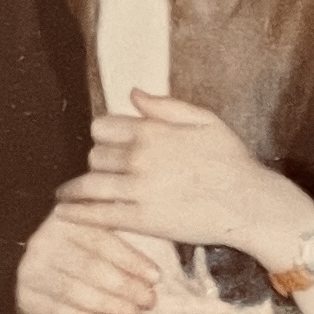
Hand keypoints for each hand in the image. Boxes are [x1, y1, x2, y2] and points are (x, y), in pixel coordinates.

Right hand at [15, 205, 166, 313]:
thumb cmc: (95, 265)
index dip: (131, 259)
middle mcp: (42, 238)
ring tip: (132, 313)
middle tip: (149, 300)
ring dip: (107, 304)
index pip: (101, 238)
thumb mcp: (109, 246)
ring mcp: (29, 266)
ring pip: (73, 288)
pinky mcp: (23, 294)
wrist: (55, 295)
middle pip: (88, 265)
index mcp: (67, 218)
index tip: (157, 277)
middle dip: (123, 285)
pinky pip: (54, 308)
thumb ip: (130, 240)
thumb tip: (164, 250)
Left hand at [56, 90, 307, 258]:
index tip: (108, 146)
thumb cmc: (232, 160)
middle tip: (99, 172)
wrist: (248, 202)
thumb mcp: (205, 120)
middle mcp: (139, 157)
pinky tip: (64, 213)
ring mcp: (138, 189)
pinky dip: (77, 213)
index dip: (103, 136)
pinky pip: (100, 215)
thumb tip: (133, 94)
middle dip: (96, 163)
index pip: (102, 127)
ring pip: (90, 185)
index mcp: (152, 130)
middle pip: (95, 156)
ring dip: (73, 190)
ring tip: (64, 196)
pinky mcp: (142, 219)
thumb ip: (166, 106)